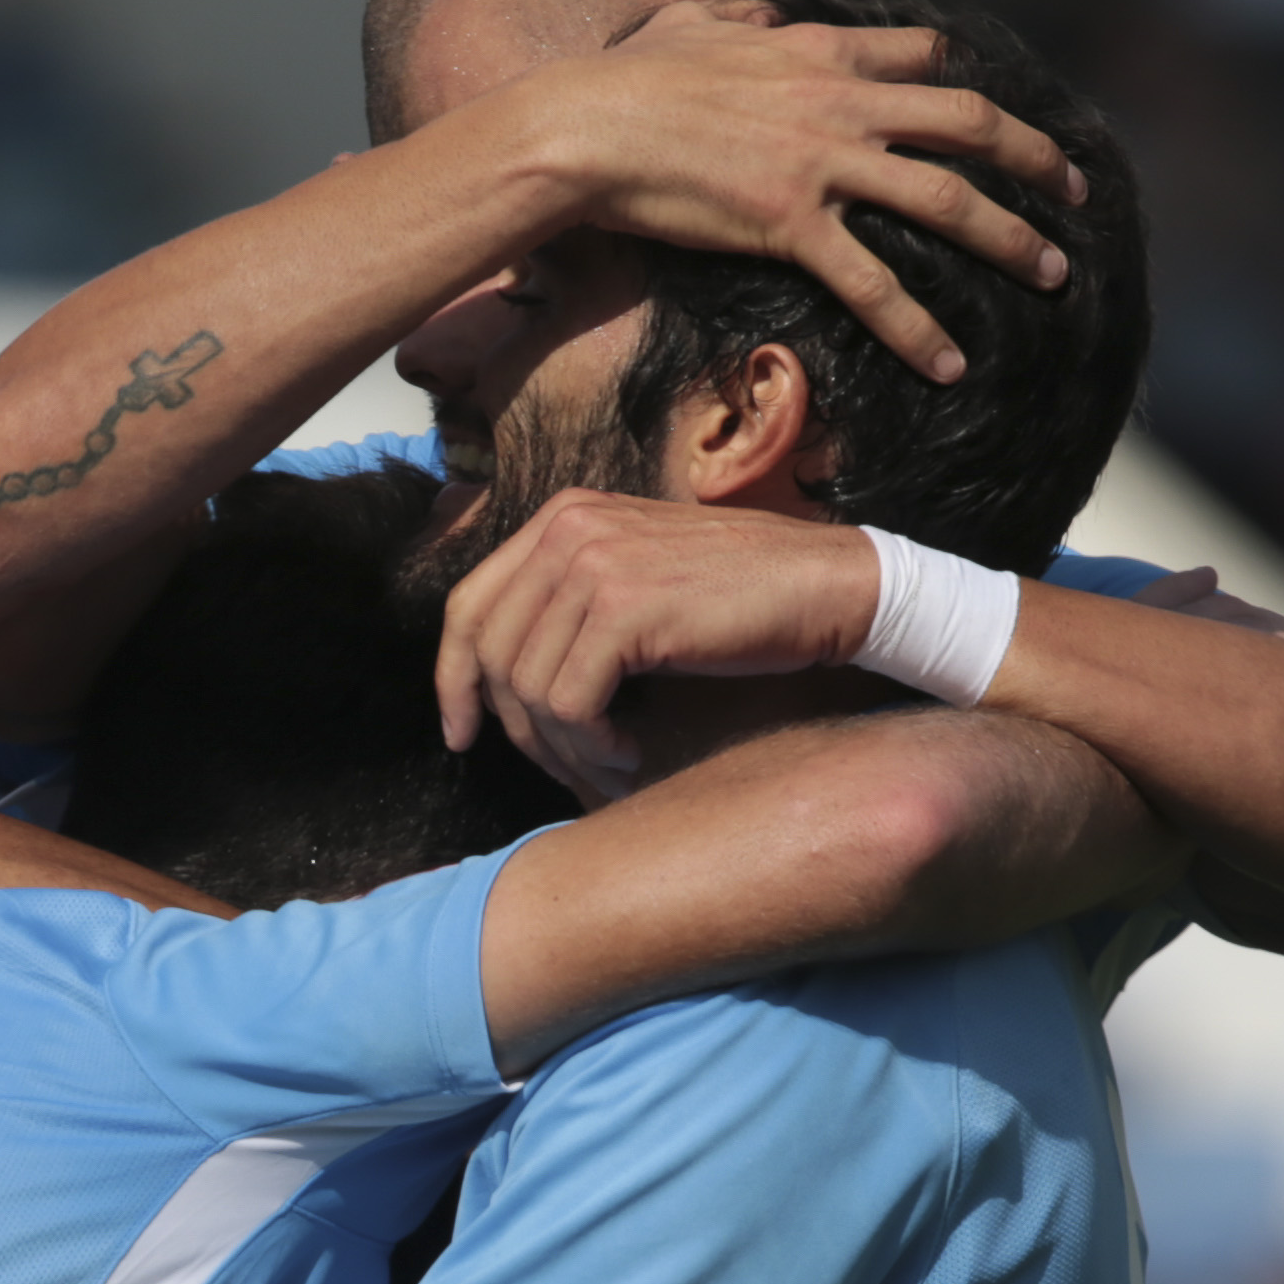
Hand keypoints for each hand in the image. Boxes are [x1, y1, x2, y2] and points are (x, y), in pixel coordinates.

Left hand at [430, 491, 881, 795]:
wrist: (830, 587)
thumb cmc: (742, 599)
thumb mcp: (640, 580)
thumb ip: (573, 604)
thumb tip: (499, 681)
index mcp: (561, 517)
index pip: (468, 605)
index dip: (454, 679)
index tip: (464, 735)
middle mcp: (567, 529)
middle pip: (487, 652)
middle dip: (515, 727)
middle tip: (563, 766)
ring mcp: (593, 563)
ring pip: (526, 686)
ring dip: (564, 745)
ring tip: (612, 761)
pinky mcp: (624, 608)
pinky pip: (567, 702)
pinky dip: (593, 744)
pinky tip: (632, 751)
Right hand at [523, 5, 1076, 385]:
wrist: (584, 129)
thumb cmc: (623, 79)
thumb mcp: (689, 24)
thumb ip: (734, 15)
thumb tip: (749, 11)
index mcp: (820, 51)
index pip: (923, 57)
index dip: (969, 83)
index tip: (999, 116)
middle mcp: (840, 102)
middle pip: (969, 124)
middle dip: (1035, 159)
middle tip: (1076, 192)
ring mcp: (822, 164)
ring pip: (945, 201)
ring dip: (1009, 240)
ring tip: (1052, 276)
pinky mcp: (790, 224)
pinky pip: (872, 284)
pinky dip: (918, 329)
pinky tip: (950, 365)